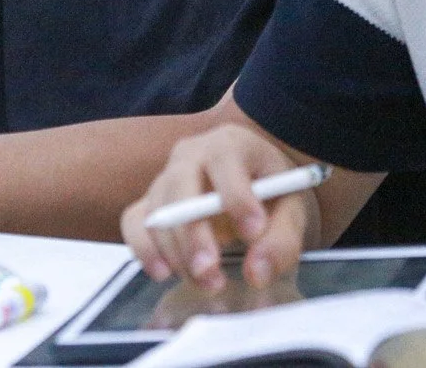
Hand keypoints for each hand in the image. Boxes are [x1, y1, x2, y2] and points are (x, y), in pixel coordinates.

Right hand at [120, 125, 312, 292]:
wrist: (253, 189)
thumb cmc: (272, 196)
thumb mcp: (291, 211)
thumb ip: (281, 240)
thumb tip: (256, 273)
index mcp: (230, 143)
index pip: (225, 159)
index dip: (237, 195)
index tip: (253, 231)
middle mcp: (190, 154)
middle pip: (180, 185)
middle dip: (193, 233)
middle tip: (211, 271)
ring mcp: (165, 177)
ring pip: (157, 211)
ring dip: (176, 252)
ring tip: (207, 282)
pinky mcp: (149, 203)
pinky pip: (134, 223)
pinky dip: (144, 249)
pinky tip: (164, 272)